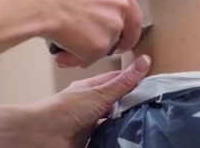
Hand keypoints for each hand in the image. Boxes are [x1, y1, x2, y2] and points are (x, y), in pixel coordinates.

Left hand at [27, 55, 150, 147]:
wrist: (44, 135)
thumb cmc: (67, 109)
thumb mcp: (100, 93)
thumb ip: (123, 82)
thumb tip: (146, 60)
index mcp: (91, 88)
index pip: (116, 80)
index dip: (133, 80)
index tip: (155, 83)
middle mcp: (90, 104)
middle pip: (116, 103)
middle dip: (132, 105)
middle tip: (156, 107)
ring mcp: (89, 123)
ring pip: (113, 121)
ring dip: (125, 123)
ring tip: (148, 124)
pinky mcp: (89, 140)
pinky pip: (107, 136)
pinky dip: (117, 136)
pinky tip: (130, 138)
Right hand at [38, 0, 142, 66]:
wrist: (40, 1)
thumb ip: (102, 1)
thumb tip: (100, 18)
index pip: (133, 15)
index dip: (126, 30)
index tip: (120, 38)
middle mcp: (121, 6)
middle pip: (122, 33)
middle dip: (108, 44)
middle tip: (91, 48)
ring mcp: (112, 26)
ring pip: (104, 48)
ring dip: (86, 51)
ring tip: (65, 47)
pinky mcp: (100, 46)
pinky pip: (89, 59)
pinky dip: (75, 59)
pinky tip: (62, 53)